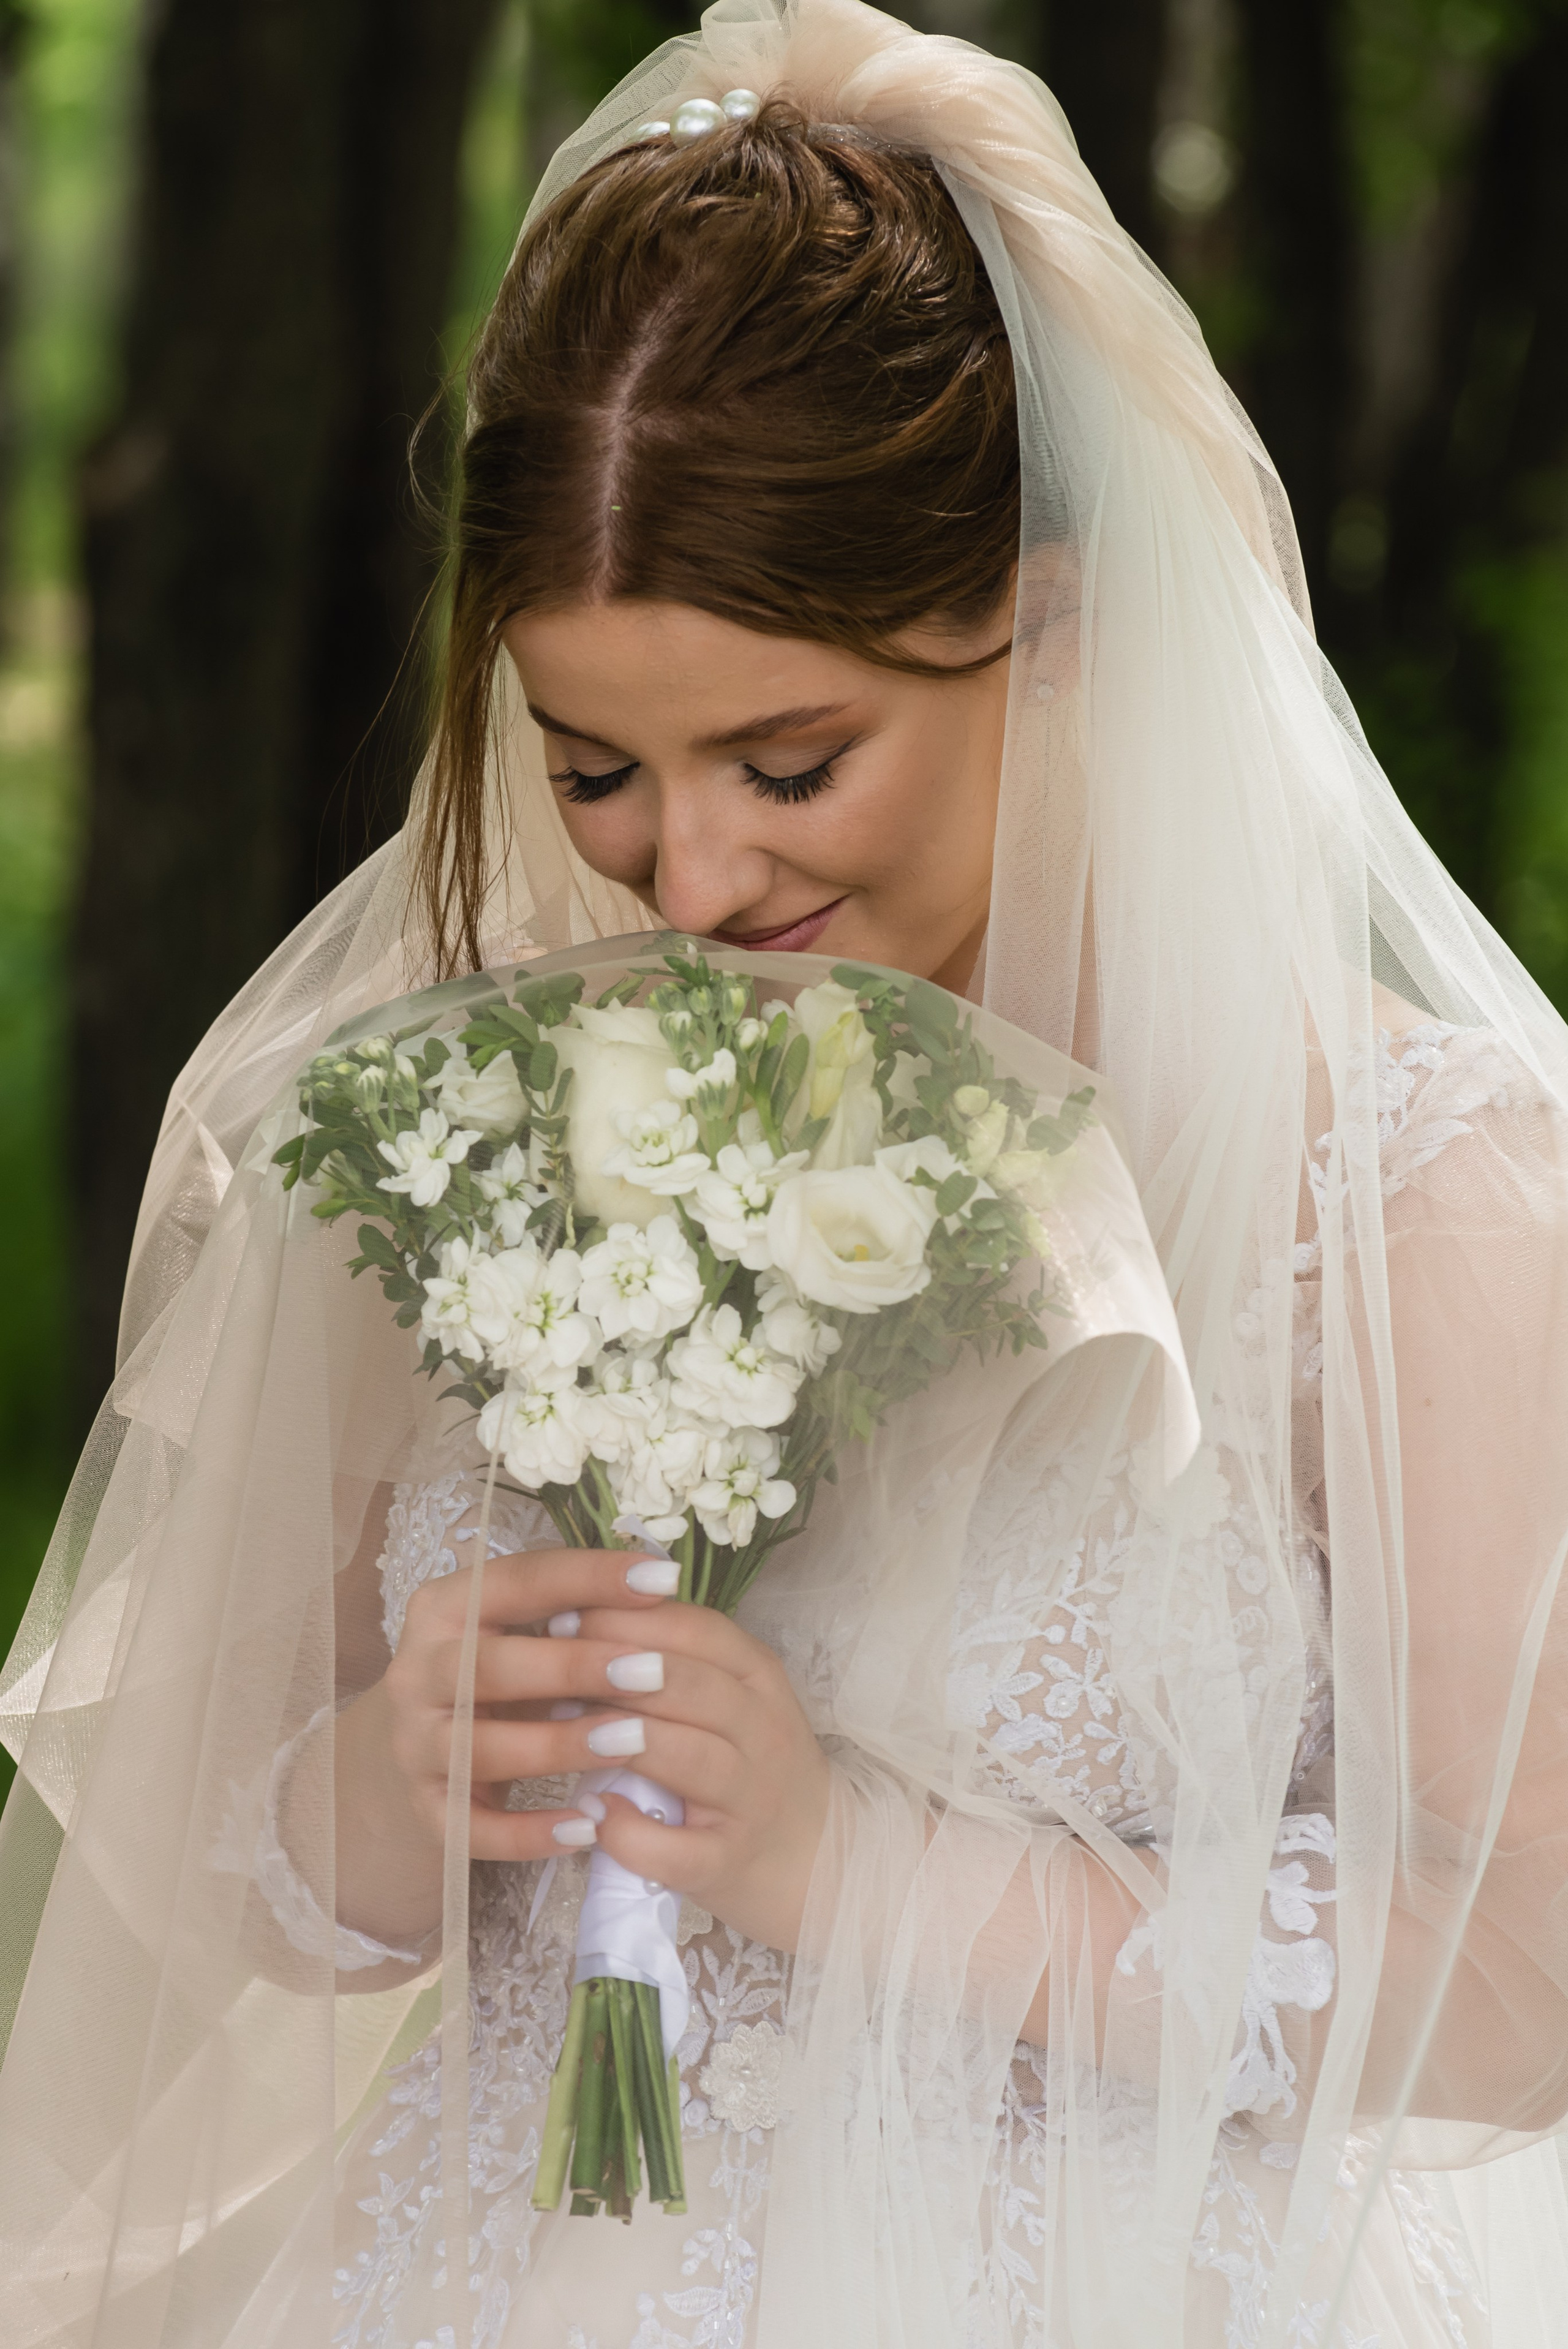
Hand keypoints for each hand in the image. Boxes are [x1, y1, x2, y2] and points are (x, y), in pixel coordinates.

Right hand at [337, 1545, 828, 1956]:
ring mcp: (414, 1743)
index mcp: (446, 1607)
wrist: (431, 1746)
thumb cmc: (502, 1675)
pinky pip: (472, 1827)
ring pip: (482, 1748)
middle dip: (576, 1667)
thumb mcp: (525, 1631)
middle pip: (493, 1667)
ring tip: (633, 1743)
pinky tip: (588, 1827)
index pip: (520, 1580)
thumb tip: (661, 1588)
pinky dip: (529, 1833)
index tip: (664, 1579)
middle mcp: (417, 1671)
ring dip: (560, 1745)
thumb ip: (576, 1611)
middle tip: (653, 1672)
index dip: (591, 1577)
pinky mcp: (425, 1807)